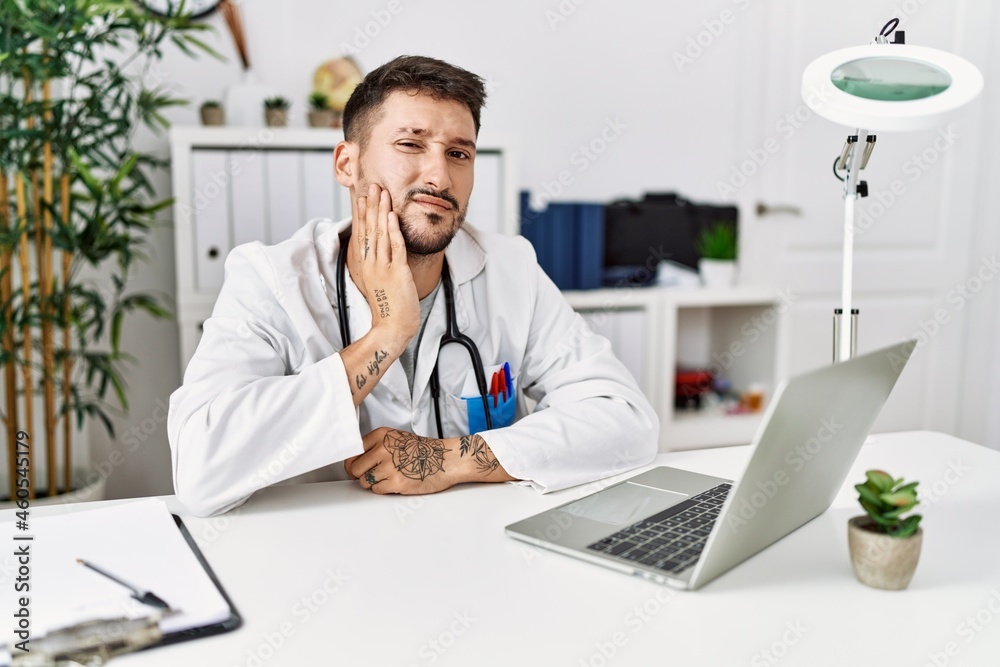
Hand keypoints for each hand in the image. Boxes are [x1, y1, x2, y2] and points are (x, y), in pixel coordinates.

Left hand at [346, 427, 456, 494]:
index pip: (353, 451)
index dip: (354, 462)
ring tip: (387, 478)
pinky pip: (377, 490)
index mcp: (381, 435)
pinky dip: (384, 489)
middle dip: (361, 474)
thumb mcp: (397, 439)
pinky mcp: (395, 482)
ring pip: (364, 481)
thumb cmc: (424, 451)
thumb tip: (355, 461)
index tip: (357, 466)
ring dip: (373, 483)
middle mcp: (383, 448)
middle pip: (354, 468)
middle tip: (371, 475)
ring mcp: (389, 466)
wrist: (445, 460)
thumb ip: (376, 446)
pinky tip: (395, 482)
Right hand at [347, 184, 418, 349]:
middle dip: (371, 205)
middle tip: (373, 185)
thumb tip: (381, 248)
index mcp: (365, 264)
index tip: (363, 195)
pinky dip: (393, 231)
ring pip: (381, 234)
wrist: (392, 326)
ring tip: (382, 193)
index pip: (362, 233)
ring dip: (381, 211)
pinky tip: (392, 216)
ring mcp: (383, 268)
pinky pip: (395, 248)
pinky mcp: (396, 273)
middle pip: (369, 229)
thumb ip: (378, 263)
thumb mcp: (378, 280)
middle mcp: (370, 263)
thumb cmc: (389, 305)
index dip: (362, 213)